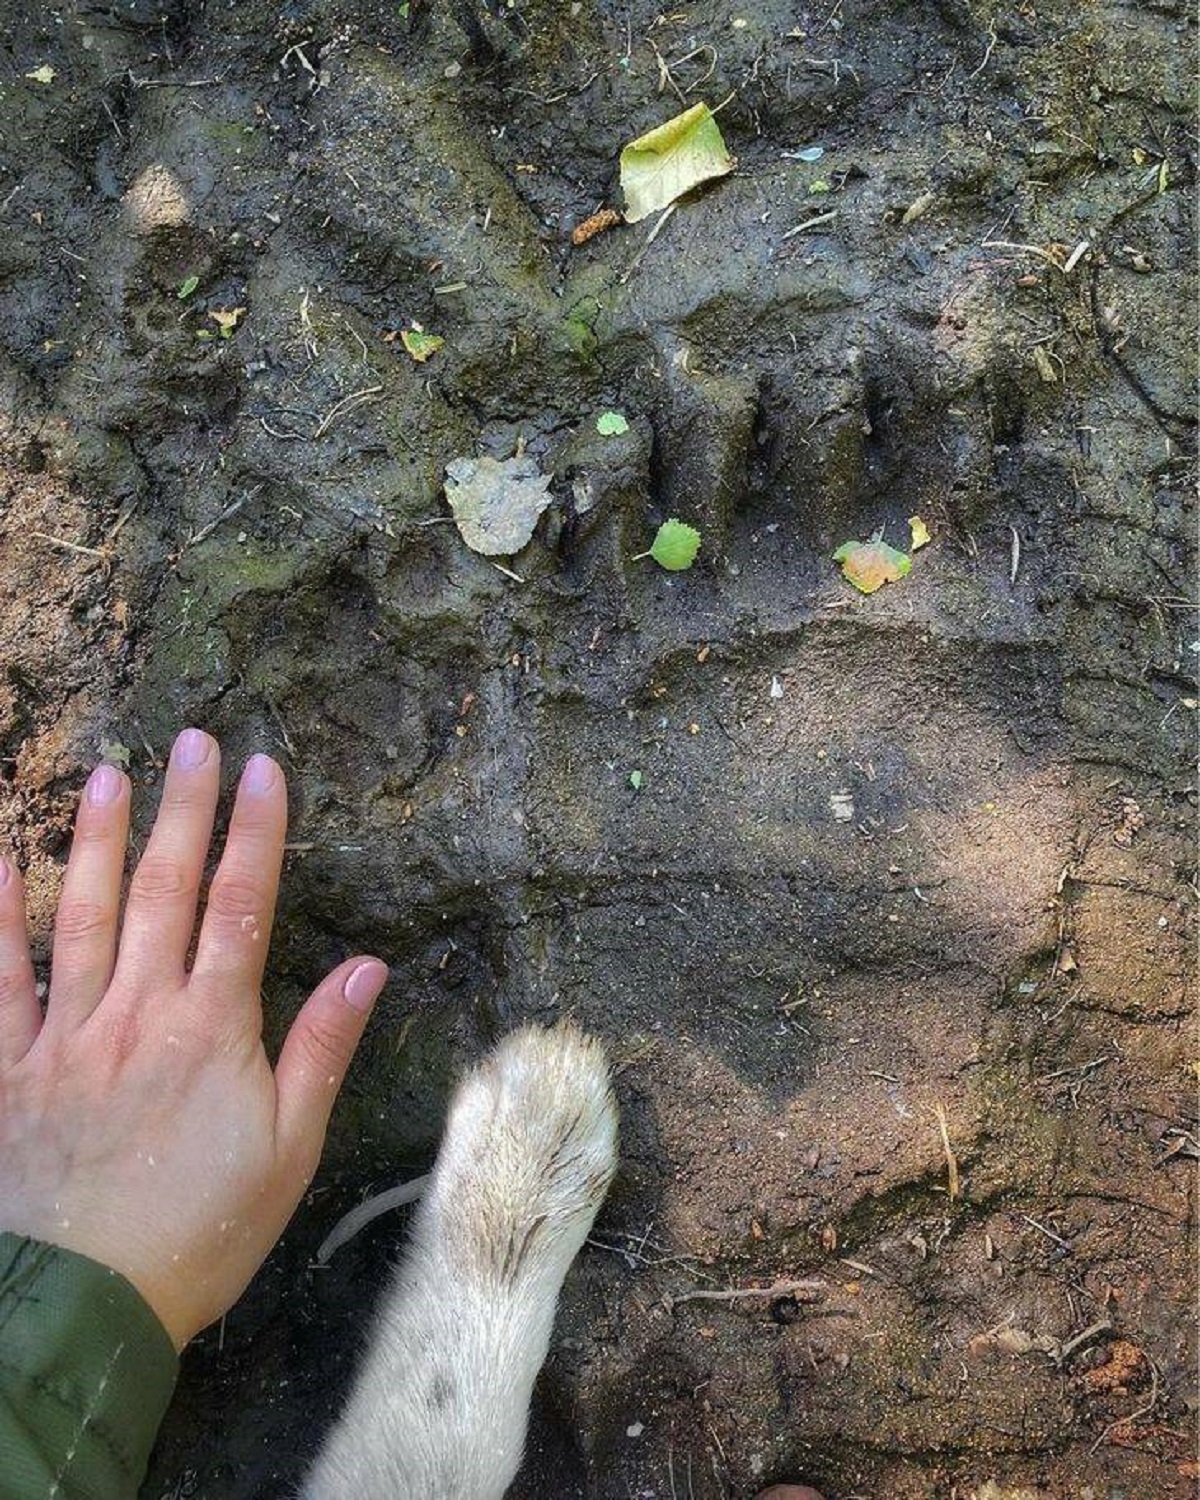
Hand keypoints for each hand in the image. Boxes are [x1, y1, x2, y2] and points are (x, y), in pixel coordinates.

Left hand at [0, 729, 386, 1349]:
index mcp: (213, 1030)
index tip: (263, 768)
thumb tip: (368, 966)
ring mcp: (67, 1037)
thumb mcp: (289, 1152)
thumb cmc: (201, 1232)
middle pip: (164, 892)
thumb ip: (321, 1050)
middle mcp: (139, 1015)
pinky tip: (0, 864)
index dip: (254, 833)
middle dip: (182, 811)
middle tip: (192, 740)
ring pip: (83, 917)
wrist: (84, 1307)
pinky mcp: (9, 1070)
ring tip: (109, 773)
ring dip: (97, 841)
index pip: (241, 907)